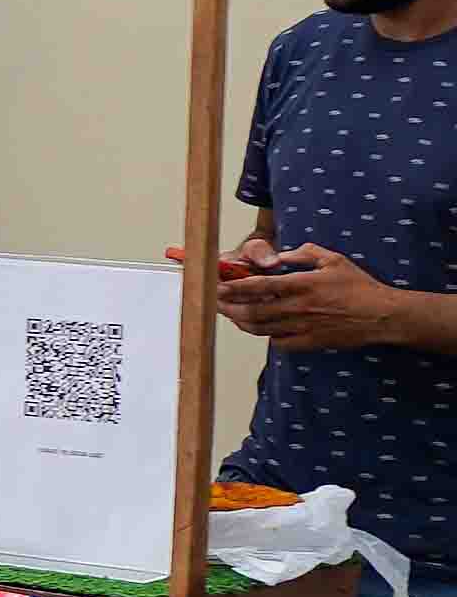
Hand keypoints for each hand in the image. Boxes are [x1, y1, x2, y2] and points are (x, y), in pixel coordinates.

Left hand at [222, 244, 401, 349]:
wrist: (382, 316)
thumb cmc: (359, 286)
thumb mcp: (334, 260)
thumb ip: (305, 254)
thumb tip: (282, 255)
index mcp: (303, 284)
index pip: (259, 285)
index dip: (234, 287)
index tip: (217, 286)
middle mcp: (299, 307)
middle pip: (253, 310)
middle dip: (229, 307)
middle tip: (214, 303)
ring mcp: (303, 327)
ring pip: (261, 328)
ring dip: (242, 322)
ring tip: (230, 315)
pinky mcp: (309, 342)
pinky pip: (279, 342)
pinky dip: (265, 336)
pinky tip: (259, 329)